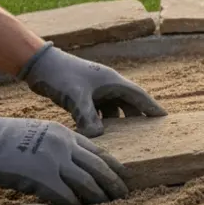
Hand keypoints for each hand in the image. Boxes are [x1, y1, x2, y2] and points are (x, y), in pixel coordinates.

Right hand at [0, 105, 129, 204]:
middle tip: (123, 193)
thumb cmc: (2, 137)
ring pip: (87, 181)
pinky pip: (65, 194)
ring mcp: (53, 161)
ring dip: (99, 195)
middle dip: (113, 182)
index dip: (112, 165)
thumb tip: (65, 165)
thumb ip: (56, 146)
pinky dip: (74, 204)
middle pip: (98, 167)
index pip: (98, 151)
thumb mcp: (39, 133)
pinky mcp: (39, 178)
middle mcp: (64, 146)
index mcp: (65, 134)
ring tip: (107, 204)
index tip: (122, 175)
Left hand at [19, 42, 165, 136]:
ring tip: (123, 138)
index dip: (152, 107)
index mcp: (112, 81)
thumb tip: (98, 137)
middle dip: (137, 118)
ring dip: (117, 122)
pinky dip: (100, 121)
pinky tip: (99, 133)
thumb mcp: (76, 96)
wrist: (39, 65)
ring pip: (113, 108)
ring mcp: (96, 90)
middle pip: (129, 103)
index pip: (139, 96)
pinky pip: (99, 111)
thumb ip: (87, 117)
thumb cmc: (60, 75)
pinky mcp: (84, 95)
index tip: (164, 118)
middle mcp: (108, 85)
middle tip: (146, 134)